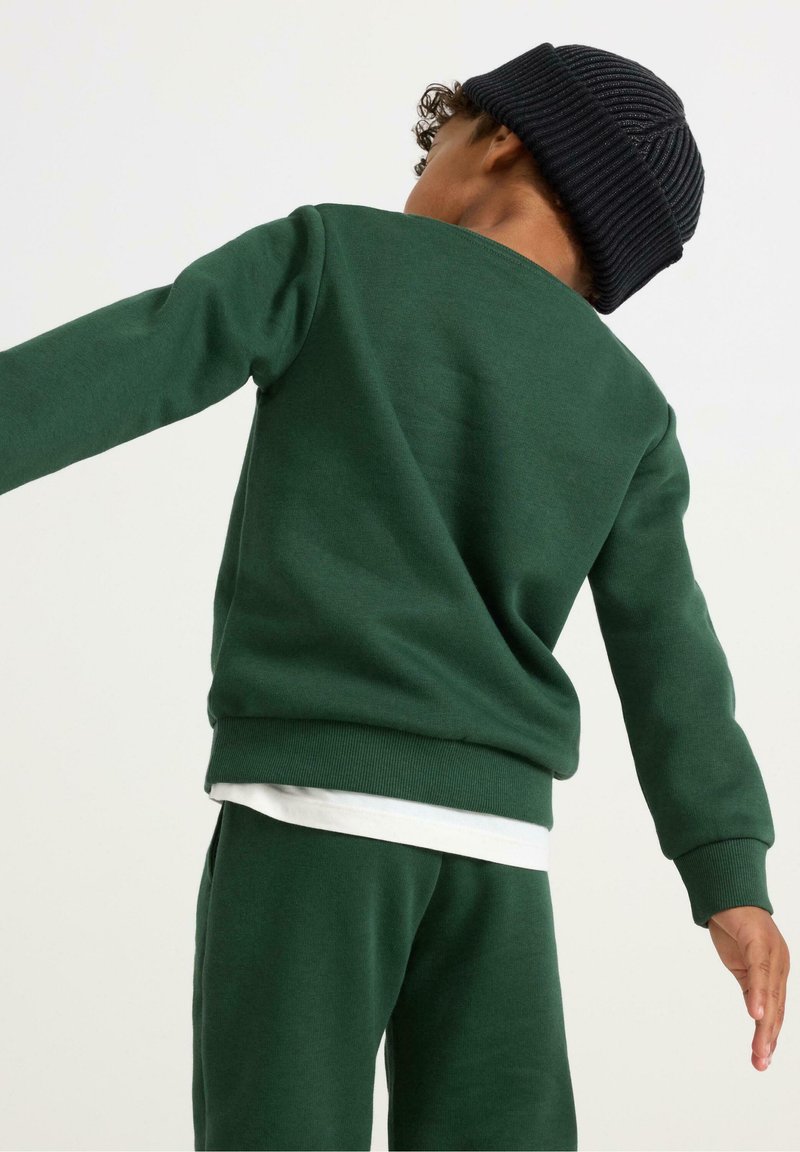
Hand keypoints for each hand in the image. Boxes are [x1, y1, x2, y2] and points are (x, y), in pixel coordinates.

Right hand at [707, 906, 788, 1070]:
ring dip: (765, 1026)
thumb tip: (756, 1012)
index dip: (770, 1034)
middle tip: (761, 1063)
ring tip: (760, 1050)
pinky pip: (759, 973)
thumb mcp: (741, 962)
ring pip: (771, 996)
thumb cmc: (734, 926)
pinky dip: (758, 995)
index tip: (762, 1059)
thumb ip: (751, 984)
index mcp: (777, 970)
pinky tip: (755, 1013)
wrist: (726, 891)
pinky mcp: (758, 941)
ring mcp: (772, 952)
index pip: (776, 1009)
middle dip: (768, 1038)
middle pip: (776, 1007)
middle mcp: (780, 963)